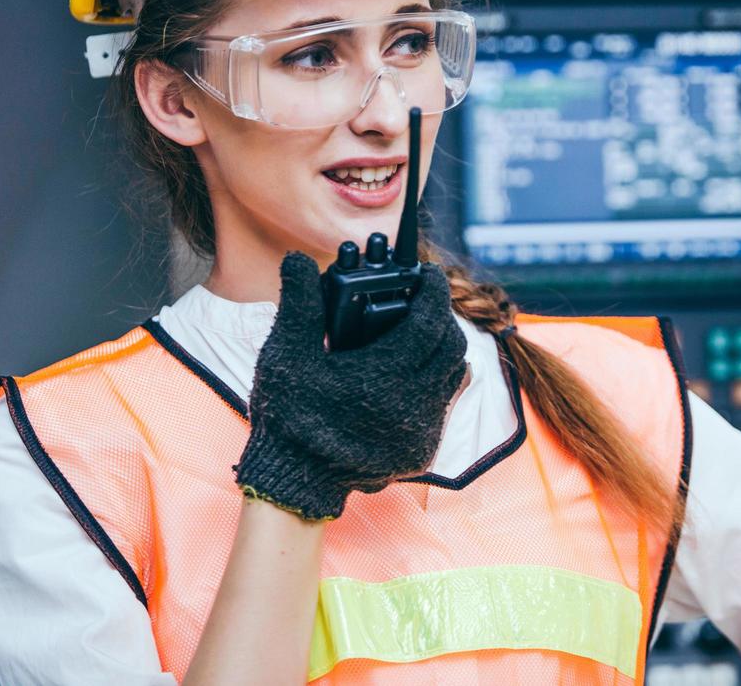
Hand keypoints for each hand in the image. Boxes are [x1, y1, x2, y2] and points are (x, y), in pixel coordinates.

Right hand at [233, 252, 468, 519]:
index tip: (429, 273)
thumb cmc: (288, 415)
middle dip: (441, 316)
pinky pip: (444, 404)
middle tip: (422, 299)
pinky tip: (413, 371)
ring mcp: (421, 430)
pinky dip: (436, 381)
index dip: (434, 290)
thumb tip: (298, 259)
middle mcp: (413, 403)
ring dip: (442, 348)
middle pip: (451, 345)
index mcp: (385, 375)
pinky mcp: (422, 450)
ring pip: (453, 374)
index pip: (431, 320)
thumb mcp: (288, 354)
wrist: (294, 481)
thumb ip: (300, 302)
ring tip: (419, 331)